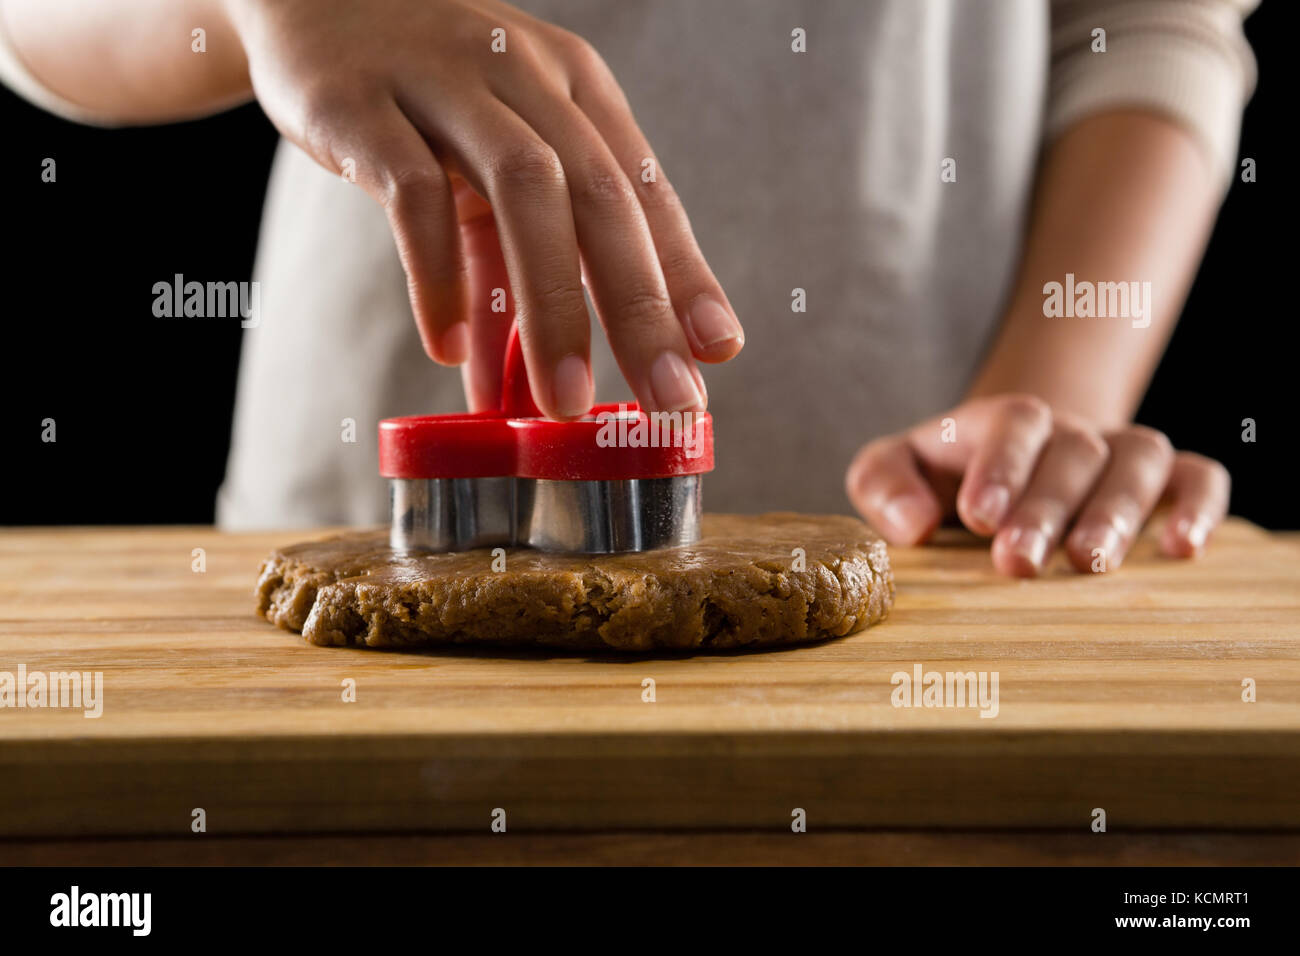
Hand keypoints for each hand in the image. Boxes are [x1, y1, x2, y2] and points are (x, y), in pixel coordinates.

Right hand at [224, 0, 742, 416]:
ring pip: (524, 189)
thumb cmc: (426, 94)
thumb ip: (521, 264)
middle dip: (642, 307)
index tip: (719, 350)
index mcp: (575, 89)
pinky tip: (449, 348)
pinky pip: (415, 193)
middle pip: (601, 196)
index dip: (687, 274)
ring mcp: (446, 82)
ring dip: (551, 306)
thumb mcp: (493, 160)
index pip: (646, 190)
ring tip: (564, 401)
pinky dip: (439, 276)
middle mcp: (525, 76)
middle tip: (669, 399)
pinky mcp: (364, 101)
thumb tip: (546, 388)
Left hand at [845, 394, 1229, 575]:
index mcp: (1003, 421)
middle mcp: (1069, 430)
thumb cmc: (945, 475)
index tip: (978, 518)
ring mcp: (1120, 452)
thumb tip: (914, 524)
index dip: (1000, 466)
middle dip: (1046, 508)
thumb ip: (883, 483)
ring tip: (1089, 564)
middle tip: (1017, 562)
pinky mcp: (1166, 481)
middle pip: (1074, 451)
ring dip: (1117, 511)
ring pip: (1139, 460)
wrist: (1011, 459)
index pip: (1013, 423)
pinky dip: (1199, 506)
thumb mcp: (895, 468)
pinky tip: (1182, 549)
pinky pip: (1199, 477)